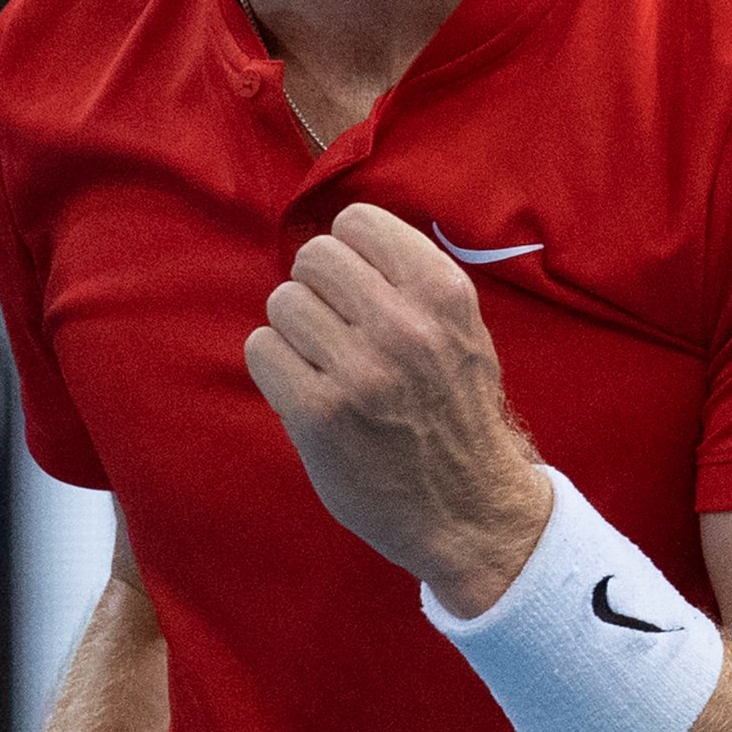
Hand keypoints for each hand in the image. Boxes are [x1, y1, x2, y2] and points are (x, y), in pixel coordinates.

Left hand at [241, 203, 554, 611]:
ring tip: (324, 363)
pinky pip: (262, 350)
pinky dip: (275, 367)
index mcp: (442, 294)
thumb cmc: (456, 412)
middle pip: (313, 258)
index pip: (356, 222)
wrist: (469, 509)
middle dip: (315, 288)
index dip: (346, 251)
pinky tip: (304, 390)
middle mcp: (403, 326)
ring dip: (295, 332)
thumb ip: (411, 280)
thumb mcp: (462, 330)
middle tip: (333, 327)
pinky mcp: (319, 414)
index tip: (354, 286)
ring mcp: (360, 371)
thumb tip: (340, 236)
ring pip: (283, 302)